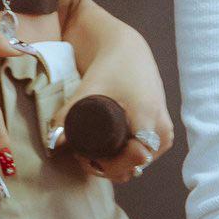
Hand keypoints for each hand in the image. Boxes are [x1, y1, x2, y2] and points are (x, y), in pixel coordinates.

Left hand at [56, 25, 171, 182]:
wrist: (130, 51)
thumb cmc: (111, 66)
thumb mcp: (89, 88)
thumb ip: (67, 115)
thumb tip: (53, 142)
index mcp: (148, 117)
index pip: (134, 159)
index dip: (107, 165)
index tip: (85, 155)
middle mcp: (162, 129)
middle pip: (134, 166)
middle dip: (107, 168)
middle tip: (82, 155)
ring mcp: (165, 133)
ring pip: (138, 165)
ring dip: (115, 166)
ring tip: (91, 153)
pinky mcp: (163, 134)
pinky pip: (144, 157)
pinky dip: (126, 160)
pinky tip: (107, 154)